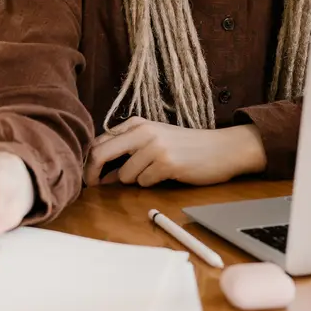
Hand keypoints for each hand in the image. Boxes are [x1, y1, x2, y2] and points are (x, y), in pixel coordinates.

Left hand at [84, 118, 266, 187]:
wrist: (221, 149)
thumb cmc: (186, 148)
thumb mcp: (154, 141)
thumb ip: (127, 152)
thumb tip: (100, 175)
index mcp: (136, 123)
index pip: (99, 141)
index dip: (88, 162)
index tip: (88, 178)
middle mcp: (142, 130)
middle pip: (100, 154)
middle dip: (92, 174)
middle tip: (93, 187)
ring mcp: (154, 146)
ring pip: (124, 175)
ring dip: (135, 180)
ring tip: (156, 172)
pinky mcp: (166, 162)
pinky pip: (144, 183)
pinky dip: (152, 184)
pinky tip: (168, 174)